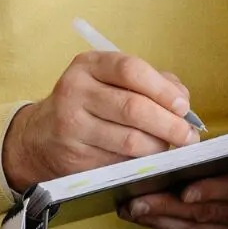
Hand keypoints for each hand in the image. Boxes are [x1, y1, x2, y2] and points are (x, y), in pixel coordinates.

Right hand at [1, 52, 198, 191]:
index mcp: (88, 65)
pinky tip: (148, 159)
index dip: (163, 89)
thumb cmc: (89, 103)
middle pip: (133, 108)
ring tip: (170, 147)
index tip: (183, 106)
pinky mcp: (74, 157)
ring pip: (129, 140)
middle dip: (169, 124)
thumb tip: (183, 99)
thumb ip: (151, 82)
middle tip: (188, 135)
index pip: (131, 70)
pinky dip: (140, 162)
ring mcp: (71, 126)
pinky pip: (119, 162)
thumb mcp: (111, 81)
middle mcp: (75, 92)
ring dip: (158, 146)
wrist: (39, 137)